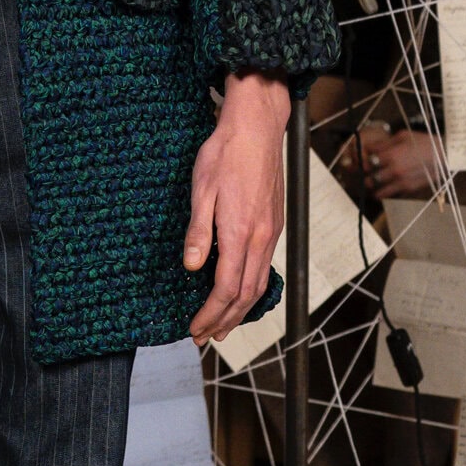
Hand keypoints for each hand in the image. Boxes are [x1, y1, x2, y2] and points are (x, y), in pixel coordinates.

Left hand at [185, 72, 291, 343]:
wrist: (257, 127)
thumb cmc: (225, 153)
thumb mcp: (202, 190)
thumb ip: (198, 231)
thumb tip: (192, 267)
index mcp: (241, 232)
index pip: (226, 289)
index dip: (210, 314)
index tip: (195, 328)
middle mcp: (261, 237)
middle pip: (246, 294)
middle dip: (225, 321)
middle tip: (205, 338)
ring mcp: (271, 232)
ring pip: (259, 284)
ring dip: (241, 310)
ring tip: (223, 326)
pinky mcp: (274, 224)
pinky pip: (265, 267)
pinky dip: (252, 290)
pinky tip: (241, 292)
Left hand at [358, 128, 443, 200]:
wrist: (445, 155)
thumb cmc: (423, 142)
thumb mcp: (402, 136)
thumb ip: (383, 144)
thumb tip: (367, 148)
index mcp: (392, 155)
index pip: (365, 163)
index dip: (357, 162)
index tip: (356, 161)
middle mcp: (395, 171)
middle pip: (367, 180)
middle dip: (362, 177)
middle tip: (361, 174)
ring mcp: (402, 182)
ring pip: (377, 192)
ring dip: (372, 188)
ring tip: (371, 182)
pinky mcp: (409, 189)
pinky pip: (390, 195)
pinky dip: (384, 192)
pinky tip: (384, 186)